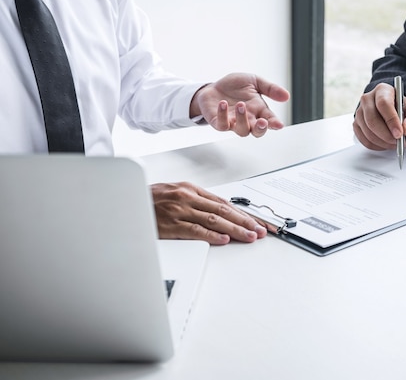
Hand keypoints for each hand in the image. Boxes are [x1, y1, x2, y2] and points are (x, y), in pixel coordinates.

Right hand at [151, 182, 266, 244]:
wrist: (122, 200)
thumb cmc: (148, 200)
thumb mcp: (174, 194)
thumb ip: (195, 202)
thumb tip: (218, 213)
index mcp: (190, 189)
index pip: (223, 203)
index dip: (243, 213)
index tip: (256, 221)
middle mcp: (187, 198)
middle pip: (223, 210)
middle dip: (245, 221)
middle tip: (260, 230)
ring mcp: (179, 211)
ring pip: (214, 220)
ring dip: (235, 229)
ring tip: (249, 236)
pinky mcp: (170, 224)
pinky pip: (195, 230)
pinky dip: (211, 235)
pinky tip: (224, 239)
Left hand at [190, 73, 289, 136]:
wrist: (213, 87)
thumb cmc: (234, 87)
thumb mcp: (254, 81)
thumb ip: (270, 88)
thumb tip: (287, 96)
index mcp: (258, 110)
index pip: (270, 120)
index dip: (275, 124)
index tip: (279, 124)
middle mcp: (248, 119)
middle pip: (257, 132)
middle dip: (261, 129)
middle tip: (263, 122)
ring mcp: (233, 122)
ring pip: (242, 130)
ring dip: (243, 119)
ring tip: (241, 105)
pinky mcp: (219, 122)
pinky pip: (222, 125)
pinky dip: (223, 115)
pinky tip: (223, 104)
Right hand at [353, 83, 405, 149]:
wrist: (393, 110)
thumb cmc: (403, 109)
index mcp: (382, 90)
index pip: (383, 104)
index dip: (391, 120)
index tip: (399, 134)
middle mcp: (367, 99)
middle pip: (372, 119)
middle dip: (386, 135)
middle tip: (398, 142)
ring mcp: (359, 112)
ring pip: (367, 131)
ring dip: (382, 142)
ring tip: (394, 143)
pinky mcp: (356, 124)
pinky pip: (364, 139)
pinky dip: (376, 146)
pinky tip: (385, 144)